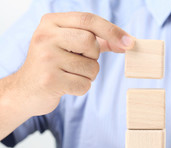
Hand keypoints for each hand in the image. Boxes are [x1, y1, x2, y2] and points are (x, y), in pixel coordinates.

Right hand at [13, 12, 133, 115]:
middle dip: (93, 56)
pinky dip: (81, 88)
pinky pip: (84, 85)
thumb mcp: (70, 45)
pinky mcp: (49, 80)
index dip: (112, 30)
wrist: (26, 90)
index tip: (129, 42)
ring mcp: (45, 58)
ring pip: (90, 67)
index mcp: (51, 22)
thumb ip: (97, 40)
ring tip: (70, 75)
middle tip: (79, 61)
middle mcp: (45, 36)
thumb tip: (127, 42)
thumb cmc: (55, 65)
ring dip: (88, 76)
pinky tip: (66, 86)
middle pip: (90, 42)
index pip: (88, 19)